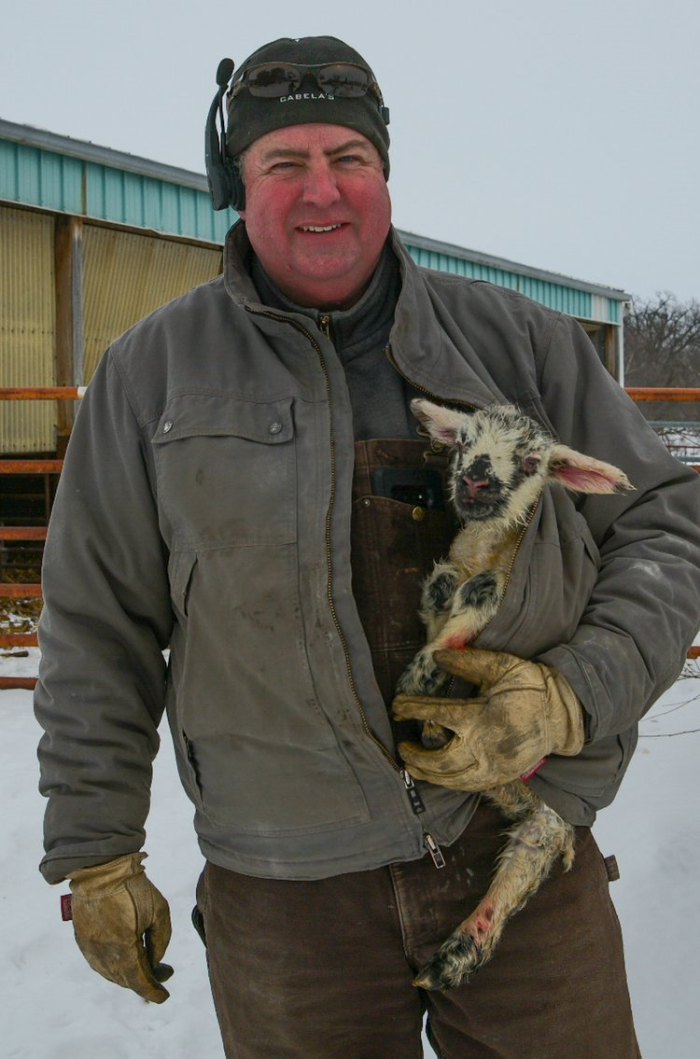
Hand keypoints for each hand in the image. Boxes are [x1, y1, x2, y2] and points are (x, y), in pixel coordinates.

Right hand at [68, 852, 172, 1002]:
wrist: (101, 868)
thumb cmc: (134, 887)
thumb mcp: (159, 910)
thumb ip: (160, 940)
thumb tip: (155, 960)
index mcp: (123, 948)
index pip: (139, 981)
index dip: (153, 991)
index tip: (164, 996)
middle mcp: (102, 953)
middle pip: (125, 979)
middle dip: (145, 979)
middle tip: (163, 971)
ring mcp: (89, 947)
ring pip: (110, 973)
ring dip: (128, 974)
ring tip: (146, 964)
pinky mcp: (82, 938)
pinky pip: (99, 961)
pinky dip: (113, 966)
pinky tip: (125, 958)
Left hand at [392, 648, 584, 790]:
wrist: (562, 713)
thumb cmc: (530, 686)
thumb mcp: (501, 666)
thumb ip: (468, 661)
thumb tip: (437, 655)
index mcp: (481, 717)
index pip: (436, 714)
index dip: (412, 709)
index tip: (396, 706)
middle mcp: (484, 746)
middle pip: (439, 760)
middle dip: (415, 756)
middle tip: (402, 745)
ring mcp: (494, 766)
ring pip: (452, 779)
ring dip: (428, 774)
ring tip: (411, 765)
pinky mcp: (501, 777)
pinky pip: (468, 786)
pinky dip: (448, 783)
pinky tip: (437, 776)